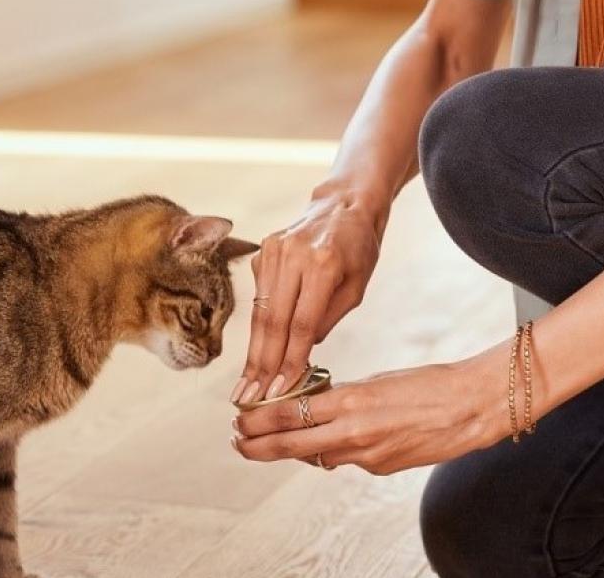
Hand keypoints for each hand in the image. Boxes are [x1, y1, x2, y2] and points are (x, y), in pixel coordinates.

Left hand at [230, 356, 511, 474]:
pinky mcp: (381, 468)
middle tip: (237, 443)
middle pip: (289, 444)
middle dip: (258, 446)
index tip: (240, 420)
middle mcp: (354, 433)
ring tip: (273, 442)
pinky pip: (345, 461)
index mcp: (351, 401)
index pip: (288, 413)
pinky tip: (331, 441)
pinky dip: (333, 451)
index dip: (258, 421)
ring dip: (294, 449)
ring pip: (316, 456)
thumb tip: (313, 406)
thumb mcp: (377, 381)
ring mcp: (367, 455)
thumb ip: (343, 397)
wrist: (474, 407)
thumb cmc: (429, 385)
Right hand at [235, 192, 385, 402]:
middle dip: (262, 365)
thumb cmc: (358, 251)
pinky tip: (254, 357)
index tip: (279, 392)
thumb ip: (326, 320)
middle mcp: (293, 256)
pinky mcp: (262, 252)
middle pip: (273, 321)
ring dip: (253, 353)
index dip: (289, 361)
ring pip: (259, 313)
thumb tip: (298, 354)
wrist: (343, 205)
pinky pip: (259, 299)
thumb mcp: (356, 289)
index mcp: (324, 264)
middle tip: (250, 399)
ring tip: (245, 386)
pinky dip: (258, 330)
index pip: (302, 324)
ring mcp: (272, 251)